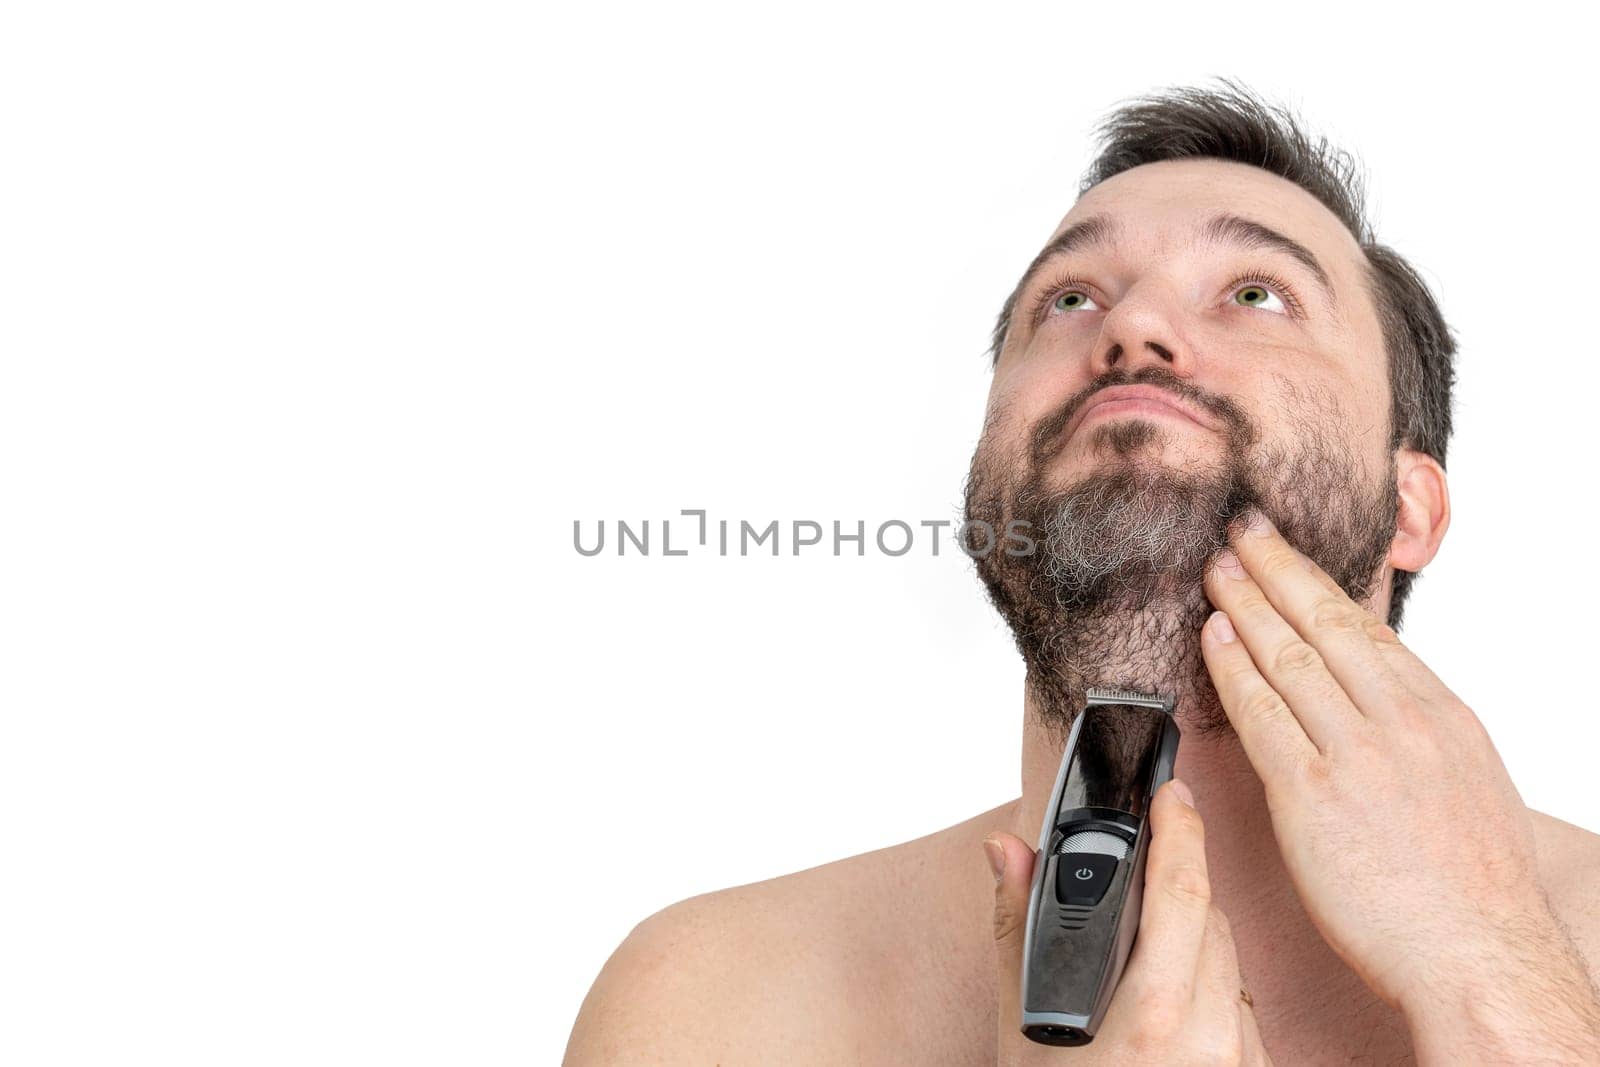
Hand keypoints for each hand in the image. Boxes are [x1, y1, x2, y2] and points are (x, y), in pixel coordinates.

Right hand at [985, 779, 1272, 1064]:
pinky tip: (1170, 1017)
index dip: (1181, 830)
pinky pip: (1244, 1010)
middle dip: (1174, 895)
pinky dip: (1212, 996)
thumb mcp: (1021, 1029)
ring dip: (1194, 948)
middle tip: (1134, 899)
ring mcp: (1238, 1058)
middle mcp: (1208, 1035)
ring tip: (1142, 972)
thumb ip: (1019, 931)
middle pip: (1210, 922)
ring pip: (1230, 963)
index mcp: (1151, 1014)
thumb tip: (1009, 852)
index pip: (1182, 891)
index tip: (1173, 793)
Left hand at [1199, 511, 1598, 1043]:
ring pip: (1287, 657)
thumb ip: (1415, 732)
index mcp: (1438, 713)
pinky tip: (1210, 638)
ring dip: (1244, 606)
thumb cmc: (1473, 885)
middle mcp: (1398, 721)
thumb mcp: (1465, 779)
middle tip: (1237, 532)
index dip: (1315, 582)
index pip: (1364, 629)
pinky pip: (1260, 715)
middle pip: (1322, 624)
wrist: (1478, 952)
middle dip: (1274, 570)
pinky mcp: (1311, 793)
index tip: (1284, 552)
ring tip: (1214, 570)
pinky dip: (1231, 668)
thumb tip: (1375, 700)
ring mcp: (1354, 754)